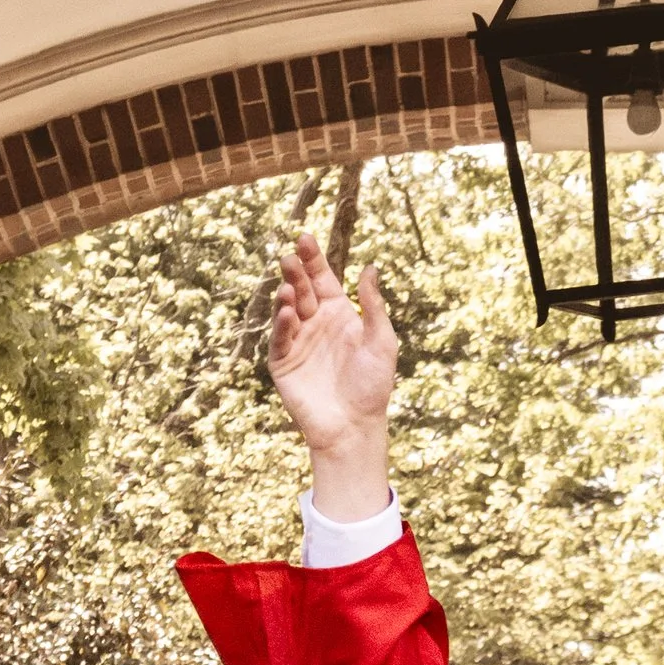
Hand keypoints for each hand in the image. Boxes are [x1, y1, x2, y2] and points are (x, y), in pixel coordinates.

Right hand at [269, 231, 396, 516]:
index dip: (313, 259)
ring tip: (288, 286)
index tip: (304, 238)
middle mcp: (315, 323)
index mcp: (339, 314)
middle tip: (289, 256)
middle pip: (302, 289)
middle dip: (295, 272)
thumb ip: (373, 306)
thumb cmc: (373, 386)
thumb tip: (369, 267)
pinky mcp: (283, 363)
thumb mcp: (382, 342)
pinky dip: (283, 325)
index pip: (322, 279)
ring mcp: (297, 342)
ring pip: (287, 310)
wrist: (355, 426)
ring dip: (286, 296)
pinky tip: (289, 313)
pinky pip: (281, 339)